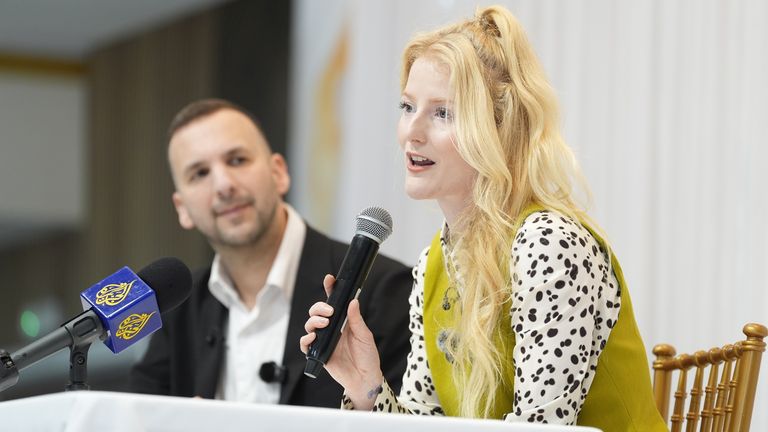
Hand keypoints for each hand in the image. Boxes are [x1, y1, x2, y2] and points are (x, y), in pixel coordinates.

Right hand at [300, 274, 382, 409]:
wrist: (364, 378)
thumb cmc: (367, 357)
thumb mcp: (365, 336)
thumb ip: (356, 319)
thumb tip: (353, 301)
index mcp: (343, 321)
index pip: (334, 302)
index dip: (330, 289)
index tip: (330, 279)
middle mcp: (331, 329)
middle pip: (317, 312)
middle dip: (319, 307)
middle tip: (328, 311)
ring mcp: (324, 340)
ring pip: (309, 325)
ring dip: (313, 321)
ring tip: (324, 324)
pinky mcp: (318, 353)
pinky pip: (305, 345)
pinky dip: (306, 339)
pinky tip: (313, 337)